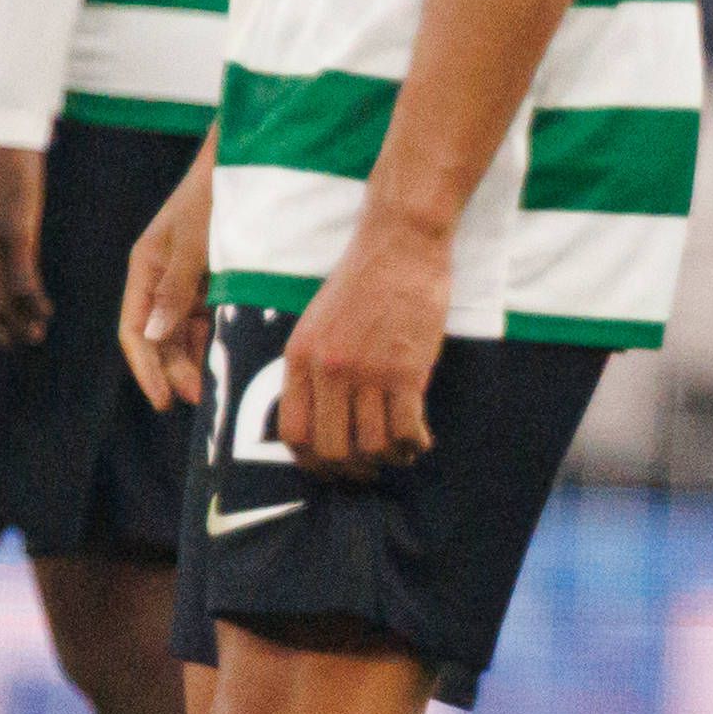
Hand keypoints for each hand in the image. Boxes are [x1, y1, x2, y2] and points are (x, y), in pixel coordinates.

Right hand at [119, 150, 217, 407]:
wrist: (247, 159)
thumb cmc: (213, 196)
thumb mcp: (194, 244)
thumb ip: (174, 290)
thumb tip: (151, 338)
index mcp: (145, 268)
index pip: (133, 331)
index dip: (146, 369)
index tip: (165, 400)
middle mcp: (161, 278)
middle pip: (159, 339)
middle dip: (177, 371)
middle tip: (205, 398)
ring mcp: (188, 280)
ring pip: (185, 333)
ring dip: (198, 360)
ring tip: (220, 383)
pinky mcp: (214, 279)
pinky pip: (209, 319)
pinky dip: (218, 339)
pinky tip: (234, 355)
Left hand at [277, 218, 450, 472]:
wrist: (399, 243)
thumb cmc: (361, 280)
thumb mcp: (316, 321)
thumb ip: (311, 366)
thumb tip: (318, 419)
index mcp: (300, 357)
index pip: (293, 434)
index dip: (310, 462)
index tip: (329, 466)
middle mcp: (329, 369)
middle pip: (333, 450)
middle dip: (351, 470)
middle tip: (368, 469)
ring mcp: (368, 371)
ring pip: (373, 445)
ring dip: (388, 457)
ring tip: (398, 451)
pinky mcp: (406, 370)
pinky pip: (407, 429)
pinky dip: (415, 444)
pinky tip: (420, 439)